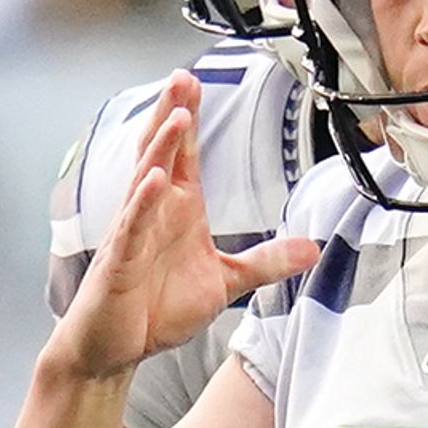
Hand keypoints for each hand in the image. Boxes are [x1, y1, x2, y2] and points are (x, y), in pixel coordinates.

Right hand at [44, 74, 314, 383]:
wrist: (115, 350)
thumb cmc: (157, 310)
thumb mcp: (225, 282)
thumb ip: (267, 262)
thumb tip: (313, 248)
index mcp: (177, 210)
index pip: (183, 155)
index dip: (188, 117)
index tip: (194, 82)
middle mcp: (152, 213)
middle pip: (160, 154)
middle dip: (171, 115)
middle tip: (182, 78)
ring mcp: (132, 235)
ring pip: (145, 182)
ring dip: (160, 149)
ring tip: (177, 117)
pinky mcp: (119, 264)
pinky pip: (130, 229)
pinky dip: (141, 204)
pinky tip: (153, 181)